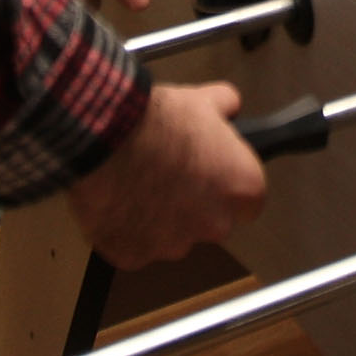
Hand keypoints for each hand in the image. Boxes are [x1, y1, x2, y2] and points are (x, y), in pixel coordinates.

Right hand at [64, 81, 266, 269]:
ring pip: (171, 238)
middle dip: (193, 206)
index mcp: (242, 187)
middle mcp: (215, 224)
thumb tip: (228, 106)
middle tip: (170, 176)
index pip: (249, 200)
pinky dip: (125, 229)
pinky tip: (117, 201)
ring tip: (138, 185)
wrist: (107, 139)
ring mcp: (174, 245)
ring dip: (158, 219)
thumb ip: (226, 106)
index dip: (228, 186)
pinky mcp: (135, 256)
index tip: (214, 175)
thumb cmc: (156, 123)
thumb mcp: (203, 99)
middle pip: (211, 222)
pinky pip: (133, 247)